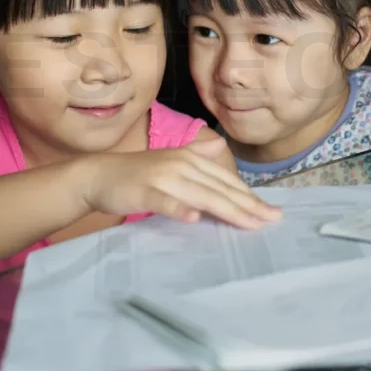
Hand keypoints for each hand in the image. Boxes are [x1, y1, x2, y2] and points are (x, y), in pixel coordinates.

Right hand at [85, 138, 282, 229]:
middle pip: (219, 188)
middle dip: (247, 205)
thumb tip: (219, 148)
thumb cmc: (137, 173)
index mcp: (190, 159)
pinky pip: (164, 201)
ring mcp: (162, 178)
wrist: (98, 175)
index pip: (226, 180)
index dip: (249, 196)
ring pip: (200, 195)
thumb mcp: (171, 161)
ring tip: (248, 223)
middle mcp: (180, 165)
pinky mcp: (144, 191)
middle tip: (271, 220)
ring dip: (225, 209)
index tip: (271, 212)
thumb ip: (196, 157)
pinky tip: (194, 218)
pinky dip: (179, 208)